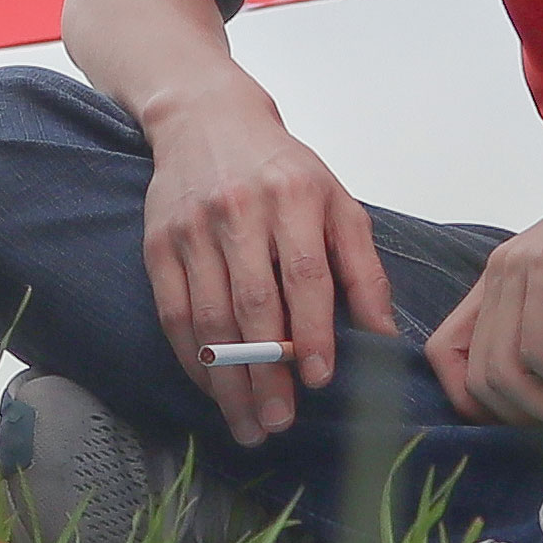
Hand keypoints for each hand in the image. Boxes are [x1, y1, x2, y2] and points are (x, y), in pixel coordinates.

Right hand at [134, 86, 388, 449]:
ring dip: (228, 380)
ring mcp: (192, 228)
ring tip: (249, 424)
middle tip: (280, 422)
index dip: (312, 331)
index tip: (318, 379)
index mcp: (294, 196)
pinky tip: (213, 391)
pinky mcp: (158, 244)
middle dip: (267, 371)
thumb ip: (362, 267)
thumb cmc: (280, 169)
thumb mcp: (336, 201)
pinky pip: (173, 314)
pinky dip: (193, 360)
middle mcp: (239, 211)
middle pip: (253, 304)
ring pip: (208, 319)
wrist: (205, 118)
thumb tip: (383, 333)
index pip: (305, 274)